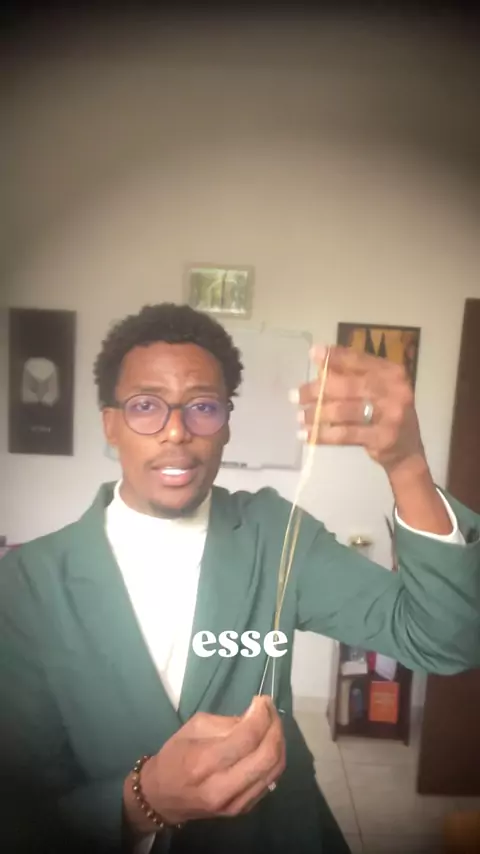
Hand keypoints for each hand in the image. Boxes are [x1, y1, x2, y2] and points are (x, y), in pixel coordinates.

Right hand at [126, 696, 284, 830]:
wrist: (163, 798)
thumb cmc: (174, 757)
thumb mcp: (193, 728)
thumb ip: (226, 723)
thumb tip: (254, 716)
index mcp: (204, 763)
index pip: (246, 738)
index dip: (261, 716)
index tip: (262, 700)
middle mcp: (222, 788)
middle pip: (267, 757)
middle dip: (275, 728)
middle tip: (271, 711)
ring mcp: (235, 804)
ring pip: (274, 770)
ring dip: (279, 742)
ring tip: (272, 724)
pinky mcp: (243, 810)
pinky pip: (270, 781)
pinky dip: (274, 759)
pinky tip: (268, 744)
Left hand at [296, 345, 424, 474]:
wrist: (407, 451)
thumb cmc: (385, 413)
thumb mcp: (376, 390)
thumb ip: (353, 376)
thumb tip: (320, 365)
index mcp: (392, 373)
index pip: (359, 360)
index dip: (334, 356)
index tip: (313, 353)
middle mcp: (394, 390)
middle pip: (347, 386)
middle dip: (318, 390)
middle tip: (296, 395)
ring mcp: (390, 415)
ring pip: (344, 411)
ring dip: (316, 414)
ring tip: (299, 416)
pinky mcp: (382, 438)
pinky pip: (345, 434)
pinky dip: (323, 435)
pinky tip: (307, 435)